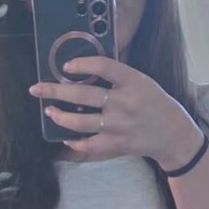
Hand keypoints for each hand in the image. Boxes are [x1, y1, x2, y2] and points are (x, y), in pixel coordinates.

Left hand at [29, 56, 201, 166]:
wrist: (172, 134)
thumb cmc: (154, 103)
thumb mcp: (141, 81)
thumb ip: (117, 76)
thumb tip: (83, 68)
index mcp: (132, 81)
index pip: (104, 66)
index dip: (82, 64)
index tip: (66, 66)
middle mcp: (124, 103)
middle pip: (83, 96)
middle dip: (55, 91)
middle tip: (36, 88)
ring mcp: (118, 126)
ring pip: (80, 122)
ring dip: (60, 116)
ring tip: (49, 110)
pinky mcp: (116, 144)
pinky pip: (88, 144)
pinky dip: (74, 141)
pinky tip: (65, 136)